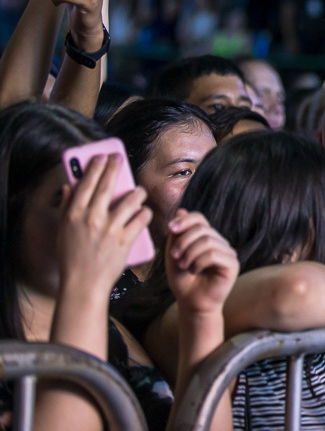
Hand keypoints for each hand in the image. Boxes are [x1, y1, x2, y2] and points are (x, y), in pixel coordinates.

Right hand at [57, 155, 152, 292]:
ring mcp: (110, 228)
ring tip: (138, 192)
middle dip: (115, 167)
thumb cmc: (72, 258)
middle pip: (107, 185)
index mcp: (74, 215)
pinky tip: (144, 212)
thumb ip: (67, 208)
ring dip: (137, 193)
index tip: (101, 156)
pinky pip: (142, 218)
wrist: (83, 285)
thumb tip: (69, 187)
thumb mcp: (63, 231)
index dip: (95, 166)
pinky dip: (145, 212)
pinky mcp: (126, 240)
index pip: (86, 183)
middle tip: (119, 158)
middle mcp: (92, 218)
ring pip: (131, 199)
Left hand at [165, 210, 238, 315]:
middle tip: (174, 257)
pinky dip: (199, 262)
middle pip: (202, 229)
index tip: (171, 228)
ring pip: (207, 241)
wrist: (191, 303)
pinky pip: (214, 254)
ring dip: (189, 254)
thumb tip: (181, 210)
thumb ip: (177, 234)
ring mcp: (228, 252)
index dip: (185, 220)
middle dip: (184, 241)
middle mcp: (220, 242)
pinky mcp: (233, 264)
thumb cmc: (182, 280)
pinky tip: (194, 271)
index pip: (199, 218)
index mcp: (206, 237)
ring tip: (183, 266)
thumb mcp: (174, 254)